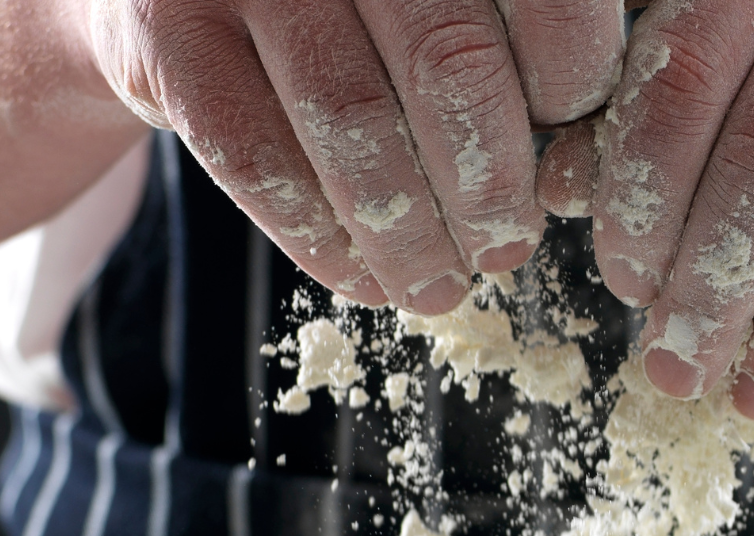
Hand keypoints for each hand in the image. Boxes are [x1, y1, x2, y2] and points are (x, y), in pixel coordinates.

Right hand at [86, 0, 623, 309]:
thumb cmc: (335, 4)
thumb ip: (499, 34)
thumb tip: (586, 150)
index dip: (572, 76)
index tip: (569, 139)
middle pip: (449, 63)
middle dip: (492, 183)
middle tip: (507, 247)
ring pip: (354, 123)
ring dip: (413, 234)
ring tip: (442, 288)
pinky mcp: (167, 36)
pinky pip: (262, 162)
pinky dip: (326, 239)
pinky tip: (365, 279)